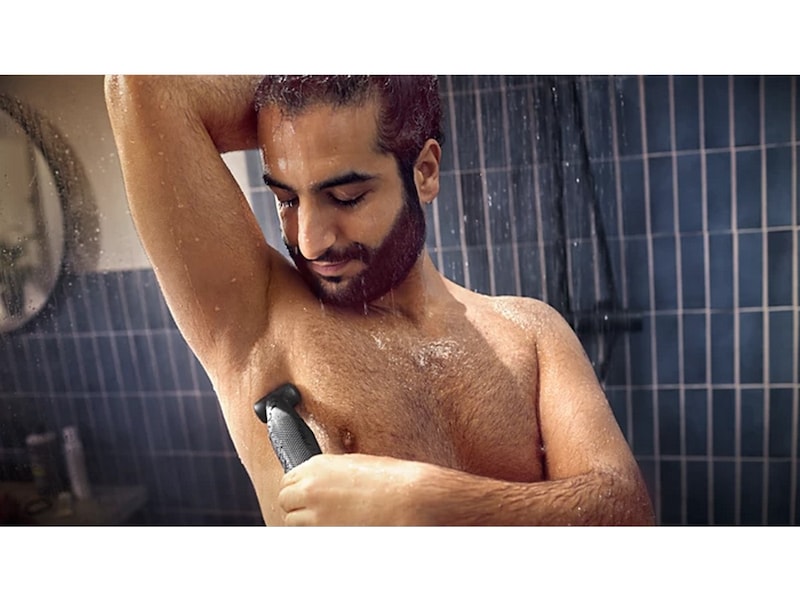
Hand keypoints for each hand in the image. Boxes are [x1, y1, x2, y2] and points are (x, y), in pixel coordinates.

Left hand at [277, 453, 428, 525]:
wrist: (410, 500)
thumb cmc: (391, 480)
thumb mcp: (355, 464)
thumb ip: (328, 472)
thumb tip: (318, 481)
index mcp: (316, 467)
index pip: (286, 481)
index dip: (298, 489)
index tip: (307, 494)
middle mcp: (310, 490)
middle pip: (284, 502)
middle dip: (298, 505)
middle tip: (317, 509)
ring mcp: (315, 516)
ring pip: (293, 522)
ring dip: (307, 522)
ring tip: (331, 519)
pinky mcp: (324, 536)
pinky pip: (309, 536)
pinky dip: (318, 533)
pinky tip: (337, 527)